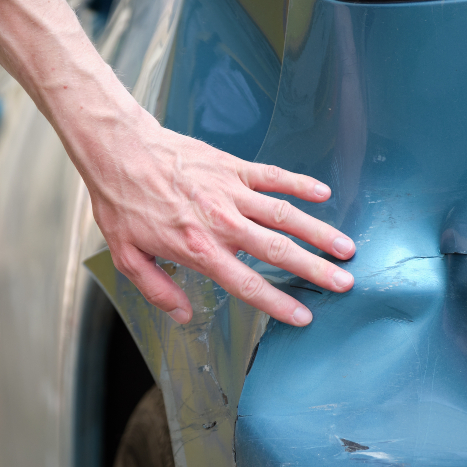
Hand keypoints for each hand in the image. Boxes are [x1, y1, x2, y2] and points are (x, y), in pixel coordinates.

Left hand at [83, 111, 355, 326]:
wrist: (120, 149)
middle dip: (315, 270)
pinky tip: (323, 195)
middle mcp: (222, 223)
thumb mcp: (127, 256)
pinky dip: (301, 184)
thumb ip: (157, 290)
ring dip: (319, 232)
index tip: (304, 317)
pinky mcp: (233, 167)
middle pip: (278, 251)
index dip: (278, 303)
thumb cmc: (122, 202)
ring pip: (285, 215)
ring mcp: (231, 192)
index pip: (248, 284)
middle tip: (344, 283)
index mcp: (199, 249)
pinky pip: (274, 176)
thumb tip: (183, 316)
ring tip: (346, 247)